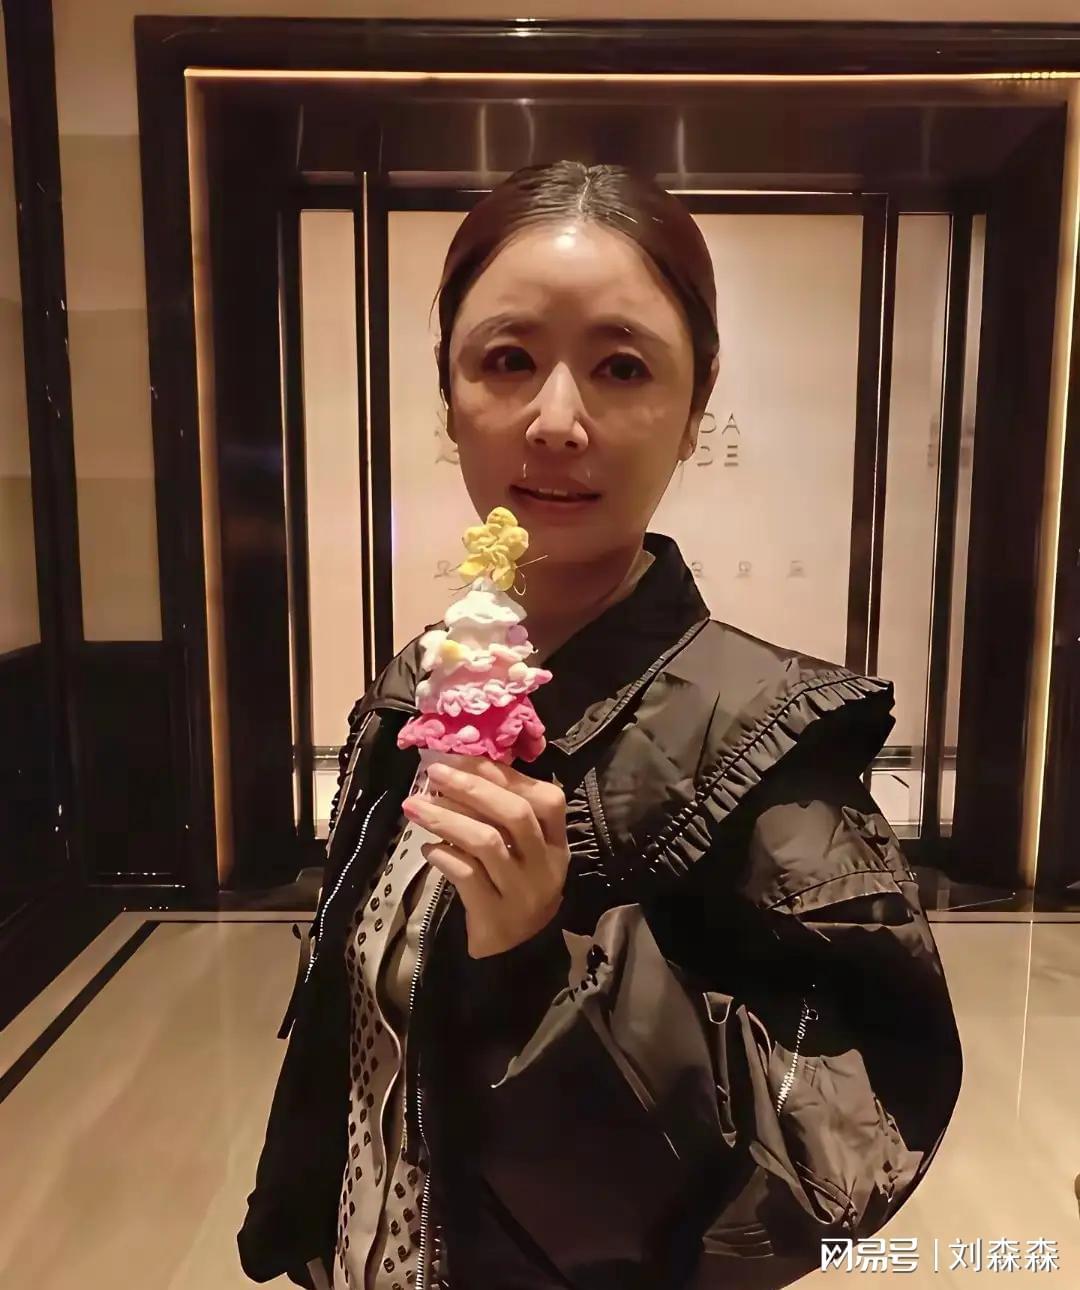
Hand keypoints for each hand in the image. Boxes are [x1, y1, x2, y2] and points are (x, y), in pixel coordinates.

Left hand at [401, 754, 569, 958]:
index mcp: (556, 840)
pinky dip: (445, 856)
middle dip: (471, 788)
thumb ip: (502, 812)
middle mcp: (545, 864)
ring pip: (487, 842)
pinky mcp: (496, 915)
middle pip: (514, 814)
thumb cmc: (513, 883)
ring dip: (447, 818)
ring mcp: (523, 891)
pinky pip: (468, 876)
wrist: (517, 950)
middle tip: (434, 773)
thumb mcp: (522, 849)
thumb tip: (460, 768)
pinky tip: (428, 848)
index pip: (542, 797)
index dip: (502, 775)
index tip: (461, 759)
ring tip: (415, 807)